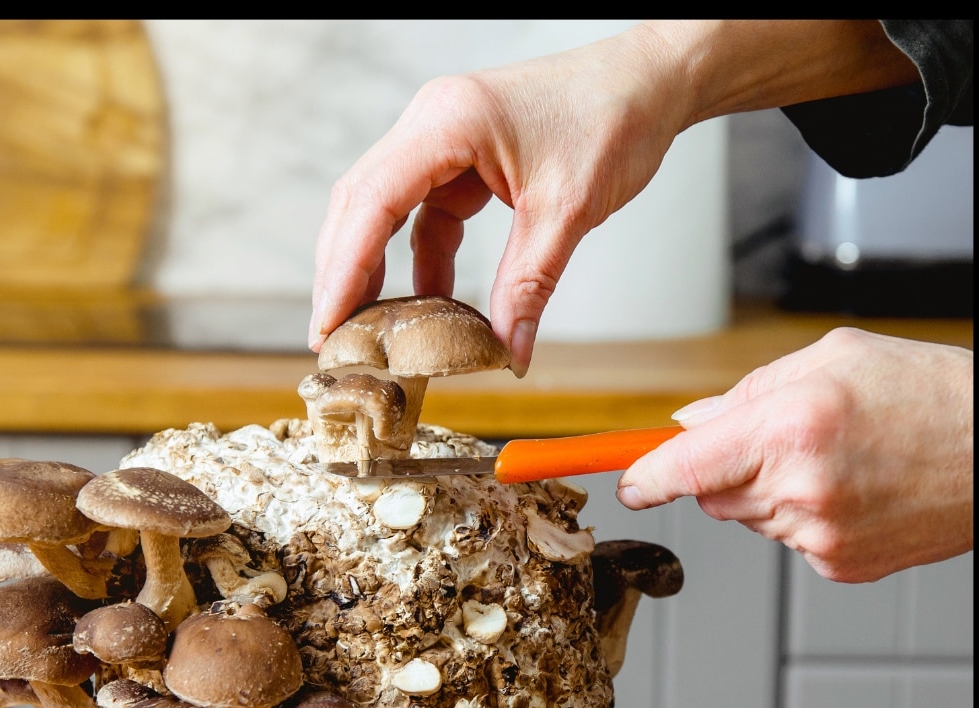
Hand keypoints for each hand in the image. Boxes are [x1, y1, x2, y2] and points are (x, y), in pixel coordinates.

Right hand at [310, 26, 687, 374]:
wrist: (651, 82)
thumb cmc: (614, 120)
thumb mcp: (568, 212)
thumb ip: (529, 286)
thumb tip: (507, 353)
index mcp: (449, 122)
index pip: (372, 200)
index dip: (342, 268)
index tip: (327, 324)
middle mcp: (433, 124)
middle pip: (361, 204)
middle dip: (342, 273)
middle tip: (332, 339)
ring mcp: (443, 141)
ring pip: (385, 212)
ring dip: (375, 271)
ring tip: (367, 330)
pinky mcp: (461, 162)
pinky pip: (423, 218)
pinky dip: (420, 263)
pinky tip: (426, 307)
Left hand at [616, 329, 972, 581]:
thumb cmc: (929, 395)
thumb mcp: (831, 359)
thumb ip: (745, 393)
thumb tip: (689, 424)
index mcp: (788, 427)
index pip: (682, 467)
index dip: (643, 477)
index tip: (626, 483)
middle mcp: (797, 488)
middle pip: (710, 494)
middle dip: (725, 467)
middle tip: (780, 440)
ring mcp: (817, 535)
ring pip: (748, 517)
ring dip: (767, 491)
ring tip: (834, 461)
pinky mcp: (837, 566)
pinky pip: (787, 540)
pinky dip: (803, 517)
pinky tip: (851, 491)